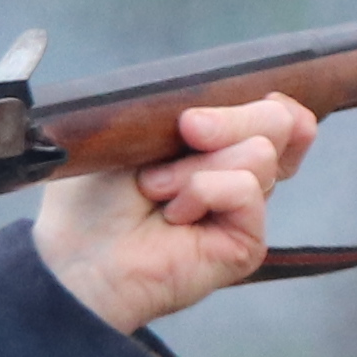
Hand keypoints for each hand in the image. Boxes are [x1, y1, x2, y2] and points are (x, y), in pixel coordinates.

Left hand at [31, 90, 313, 333]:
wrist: (77, 257)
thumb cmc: (94, 195)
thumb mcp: (145, 129)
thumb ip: (205, 106)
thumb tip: (269, 102)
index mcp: (219, 143)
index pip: (278, 110)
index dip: (260, 99)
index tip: (207, 107)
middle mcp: (239, 173)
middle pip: (278, 121)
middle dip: (225, 121)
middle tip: (181, 135)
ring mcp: (245, 209)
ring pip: (260, 151)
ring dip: (195, 166)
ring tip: (156, 190)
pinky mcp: (247, 242)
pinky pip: (245, 188)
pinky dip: (202, 191)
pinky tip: (175, 216)